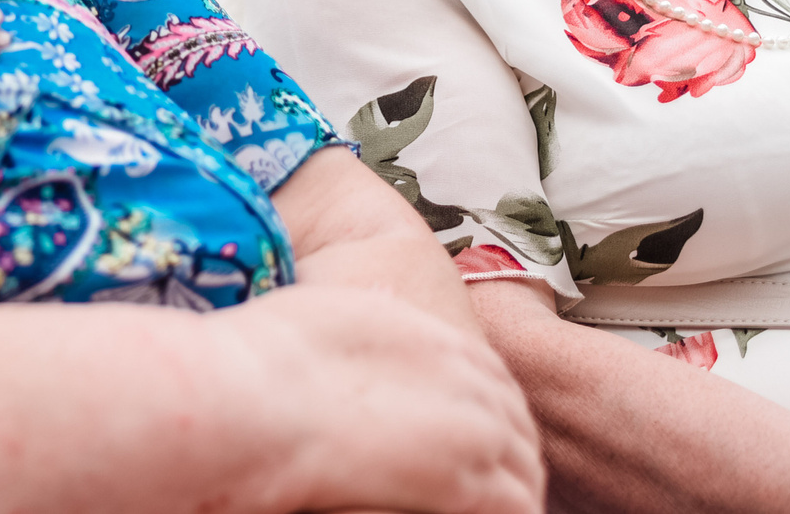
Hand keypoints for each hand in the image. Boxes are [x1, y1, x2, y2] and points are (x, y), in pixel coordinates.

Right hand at [212, 283, 544, 513]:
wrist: (264, 400)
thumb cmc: (276, 357)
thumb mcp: (340, 308)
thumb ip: (376, 311)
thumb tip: (383, 298)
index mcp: (441, 340)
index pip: (493, 378)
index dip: (487, 408)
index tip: (475, 431)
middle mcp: (470, 382)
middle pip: (517, 424)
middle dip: (507, 449)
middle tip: (487, 477)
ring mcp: (474, 434)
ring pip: (525, 470)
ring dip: (512, 485)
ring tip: (489, 504)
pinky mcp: (467, 485)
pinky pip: (518, 507)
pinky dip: (512, 510)